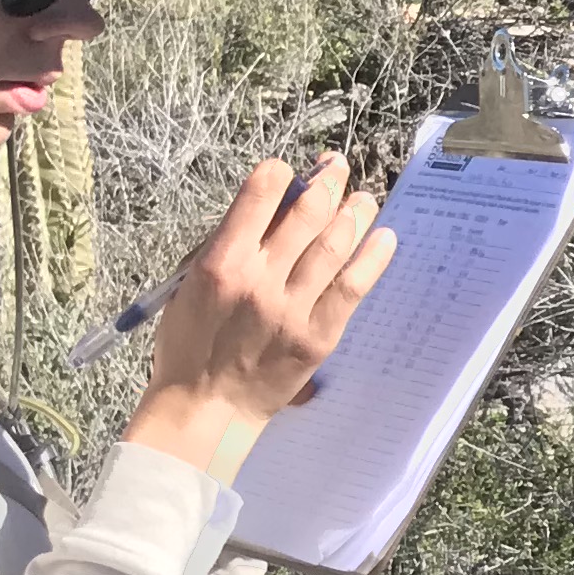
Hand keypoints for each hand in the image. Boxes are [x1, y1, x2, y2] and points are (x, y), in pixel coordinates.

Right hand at [124, 157, 396, 482]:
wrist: (206, 406)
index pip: (259, 196)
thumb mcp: (188, 285)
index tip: (291, 169)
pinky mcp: (318, 334)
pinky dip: (372, 258)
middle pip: (306, 215)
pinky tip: (384, 238)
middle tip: (339, 168)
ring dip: (354, 214)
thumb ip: (224, 247)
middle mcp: (259, 280)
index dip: (280, 173)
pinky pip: (352, 288)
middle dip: (328, 183)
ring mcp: (291, 307)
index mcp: (220, 262)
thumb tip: (266, 210)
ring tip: (366, 198)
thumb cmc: (190, 346)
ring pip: (333, 245)